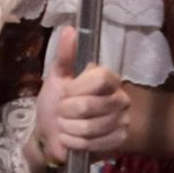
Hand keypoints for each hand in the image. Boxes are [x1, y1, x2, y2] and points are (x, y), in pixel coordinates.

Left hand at [34, 28, 128, 165]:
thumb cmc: (56, 102)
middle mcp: (121, 98)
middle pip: (92, 104)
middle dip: (66, 110)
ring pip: (92, 126)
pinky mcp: (119, 140)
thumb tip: (70, 29)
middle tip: (61, 111)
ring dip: (69, 128)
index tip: (64, 92)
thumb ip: (65, 55)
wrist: (51, 134)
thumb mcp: (56, 77)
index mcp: (108, 79)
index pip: (101, 78)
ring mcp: (123, 120)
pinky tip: (70, 139)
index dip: (77, 88)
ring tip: (64, 125)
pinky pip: (95, 143)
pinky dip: (75, 142)